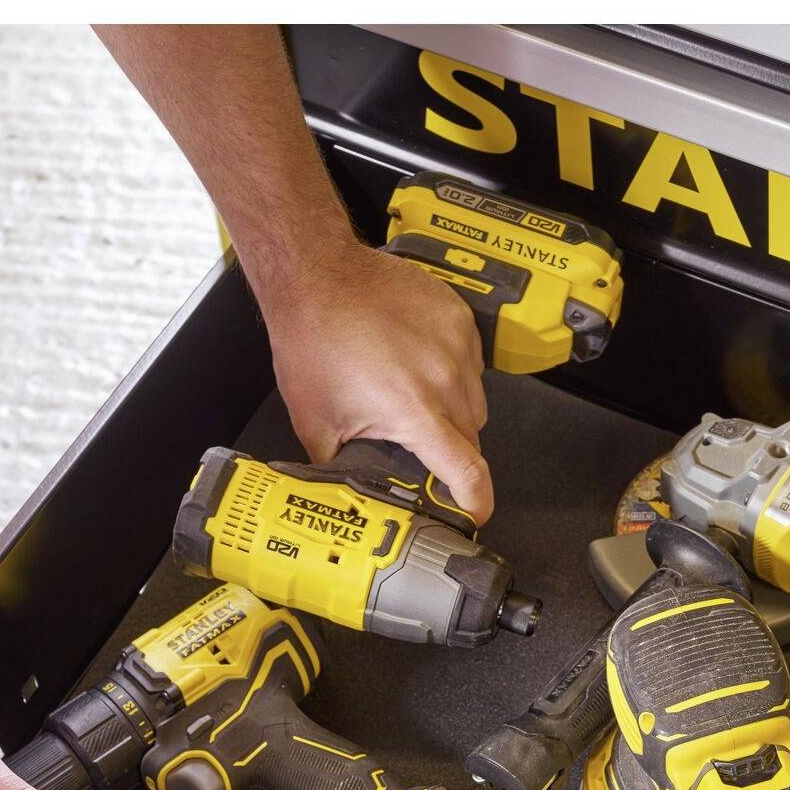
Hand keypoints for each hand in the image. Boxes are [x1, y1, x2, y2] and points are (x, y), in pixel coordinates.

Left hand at [265, 241, 493, 521]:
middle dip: (451, 451)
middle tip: (418, 444)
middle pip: (471, 438)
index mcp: (413, 412)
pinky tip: (417, 363)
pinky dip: (452, 372)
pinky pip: (471, 362)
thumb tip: (347, 492)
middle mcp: (445, 380)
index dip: (476, 501)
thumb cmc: (313, 340)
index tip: (474, 513)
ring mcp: (456, 346)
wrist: (317, 276)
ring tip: (412, 395)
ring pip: (474, 400)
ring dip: (452, 410)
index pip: (467, 471)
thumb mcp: (315, 421)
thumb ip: (340, 465)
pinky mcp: (459, 318)